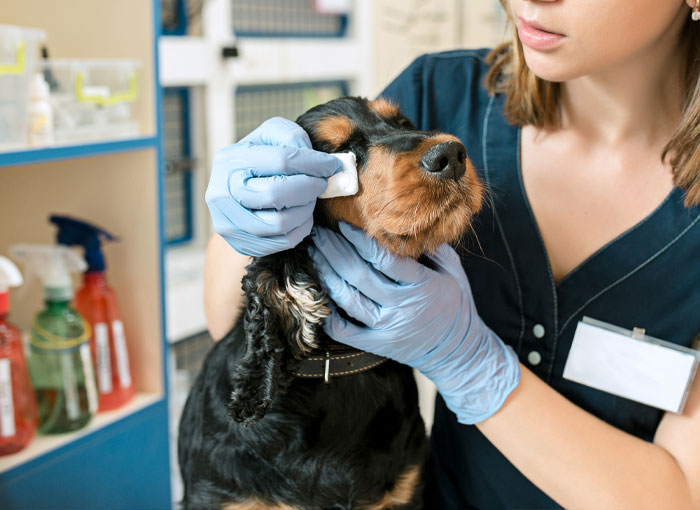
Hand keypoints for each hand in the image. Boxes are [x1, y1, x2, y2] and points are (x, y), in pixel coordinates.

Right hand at [205, 117, 341, 256]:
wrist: (235, 195)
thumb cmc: (259, 163)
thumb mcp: (270, 138)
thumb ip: (291, 137)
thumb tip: (315, 159)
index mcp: (230, 161)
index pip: (280, 160)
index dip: (313, 163)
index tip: (332, 165)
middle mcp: (222, 193)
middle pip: (276, 193)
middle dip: (309, 187)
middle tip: (320, 183)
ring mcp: (230, 223)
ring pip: (281, 222)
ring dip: (306, 209)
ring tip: (309, 198)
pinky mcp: (243, 245)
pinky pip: (284, 241)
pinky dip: (301, 227)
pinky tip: (301, 214)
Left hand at [309, 223, 520, 423]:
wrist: (458, 352)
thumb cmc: (456, 305)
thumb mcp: (454, 271)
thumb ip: (433, 248)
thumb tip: (406, 224)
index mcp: (422, 285)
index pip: (384, 259)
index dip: (359, 240)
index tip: (342, 225)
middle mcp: (402, 307)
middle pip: (359, 275)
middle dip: (334, 250)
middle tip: (319, 233)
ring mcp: (387, 328)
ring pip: (347, 298)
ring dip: (326, 274)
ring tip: (315, 254)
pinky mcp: (378, 345)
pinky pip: (345, 331)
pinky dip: (328, 314)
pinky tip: (320, 293)